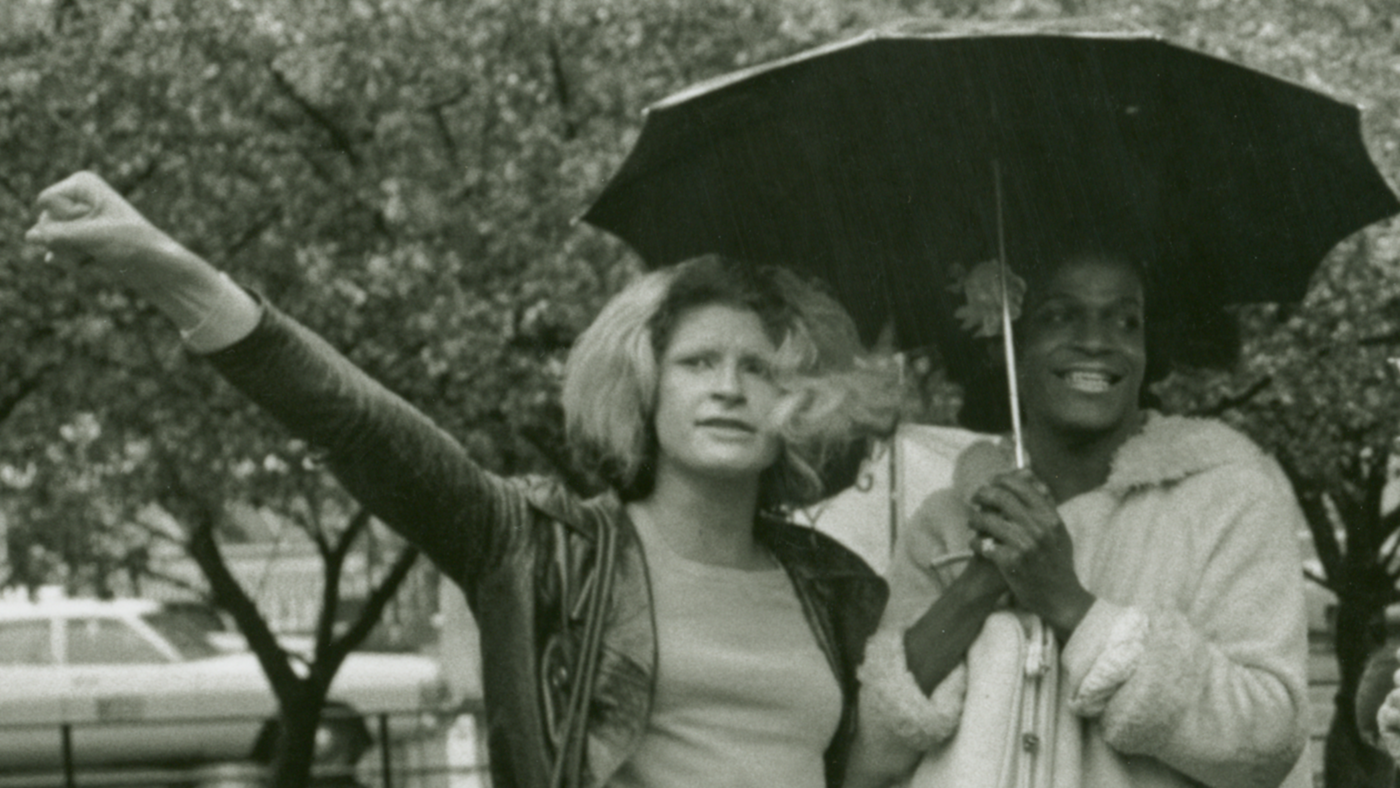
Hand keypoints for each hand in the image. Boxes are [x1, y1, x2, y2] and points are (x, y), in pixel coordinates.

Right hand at [27, 172, 181, 284]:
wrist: (156, 267)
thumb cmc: (132, 245)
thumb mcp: (91, 237)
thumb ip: (55, 235)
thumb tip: (29, 237)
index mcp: (82, 184)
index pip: (46, 202)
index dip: (67, 219)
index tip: (98, 223)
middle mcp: (77, 198)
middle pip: (44, 222)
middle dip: (67, 239)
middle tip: (100, 242)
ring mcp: (76, 219)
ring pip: (49, 240)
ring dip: (71, 253)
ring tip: (99, 253)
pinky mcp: (78, 239)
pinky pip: (57, 252)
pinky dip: (72, 261)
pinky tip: (91, 262)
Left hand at [968, 468, 1093, 639]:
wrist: (1060, 597)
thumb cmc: (1057, 563)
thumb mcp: (1059, 531)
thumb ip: (1045, 504)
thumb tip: (1029, 475)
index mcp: (1050, 517)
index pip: (1022, 485)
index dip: (1001, 480)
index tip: (991, 483)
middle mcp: (1039, 528)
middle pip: (1001, 497)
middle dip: (982, 494)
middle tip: (975, 498)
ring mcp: (1025, 545)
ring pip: (987, 519)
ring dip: (975, 518)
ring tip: (973, 522)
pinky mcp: (1011, 562)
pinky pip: (983, 544)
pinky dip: (976, 542)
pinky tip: (977, 544)